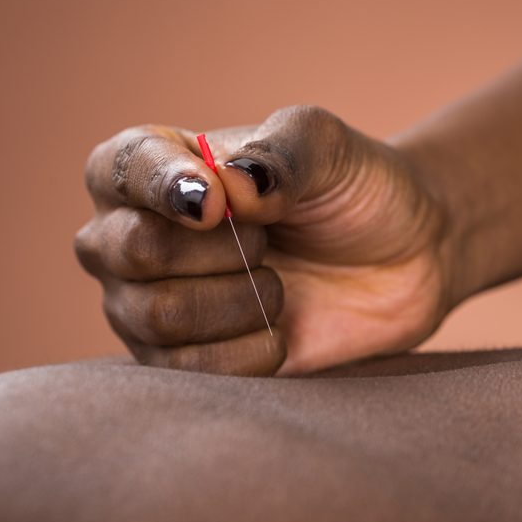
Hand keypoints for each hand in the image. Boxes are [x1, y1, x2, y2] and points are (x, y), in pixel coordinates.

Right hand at [75, 106, 454, 374]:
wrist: (403, 263)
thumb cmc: (354, 190)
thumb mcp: (331, 149)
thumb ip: (282, 152)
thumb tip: (230, 186)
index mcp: (157, 165)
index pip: (118, 169)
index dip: (164, 187)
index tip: (220, 203)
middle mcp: (134, 235)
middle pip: (127, 250)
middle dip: (218, 250)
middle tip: (268, 241)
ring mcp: (150, 304)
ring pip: (155, 316)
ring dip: (239, 302)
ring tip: (279, 285)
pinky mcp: (184, 363)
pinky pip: (187, 372)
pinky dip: (248, 352)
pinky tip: (279, 331)